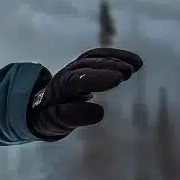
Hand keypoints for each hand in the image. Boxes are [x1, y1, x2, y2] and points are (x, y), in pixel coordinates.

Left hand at [26, 47, 143, 140]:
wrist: (43, 106)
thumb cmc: (52, 116)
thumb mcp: (58, 122)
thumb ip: (74, 116)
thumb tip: (100, 112)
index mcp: (59, 89)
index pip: (76, 81)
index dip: (96, 78)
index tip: (117, 80)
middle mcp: (67, 73)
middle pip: (86, 66)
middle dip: (107, 67)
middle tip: (127, 72)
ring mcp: (76, 67)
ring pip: (93, 58)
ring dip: (114, 60)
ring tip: (135, 66)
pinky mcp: (85, 65)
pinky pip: (100, 57)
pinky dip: (118, 57)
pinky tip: (136, 62)